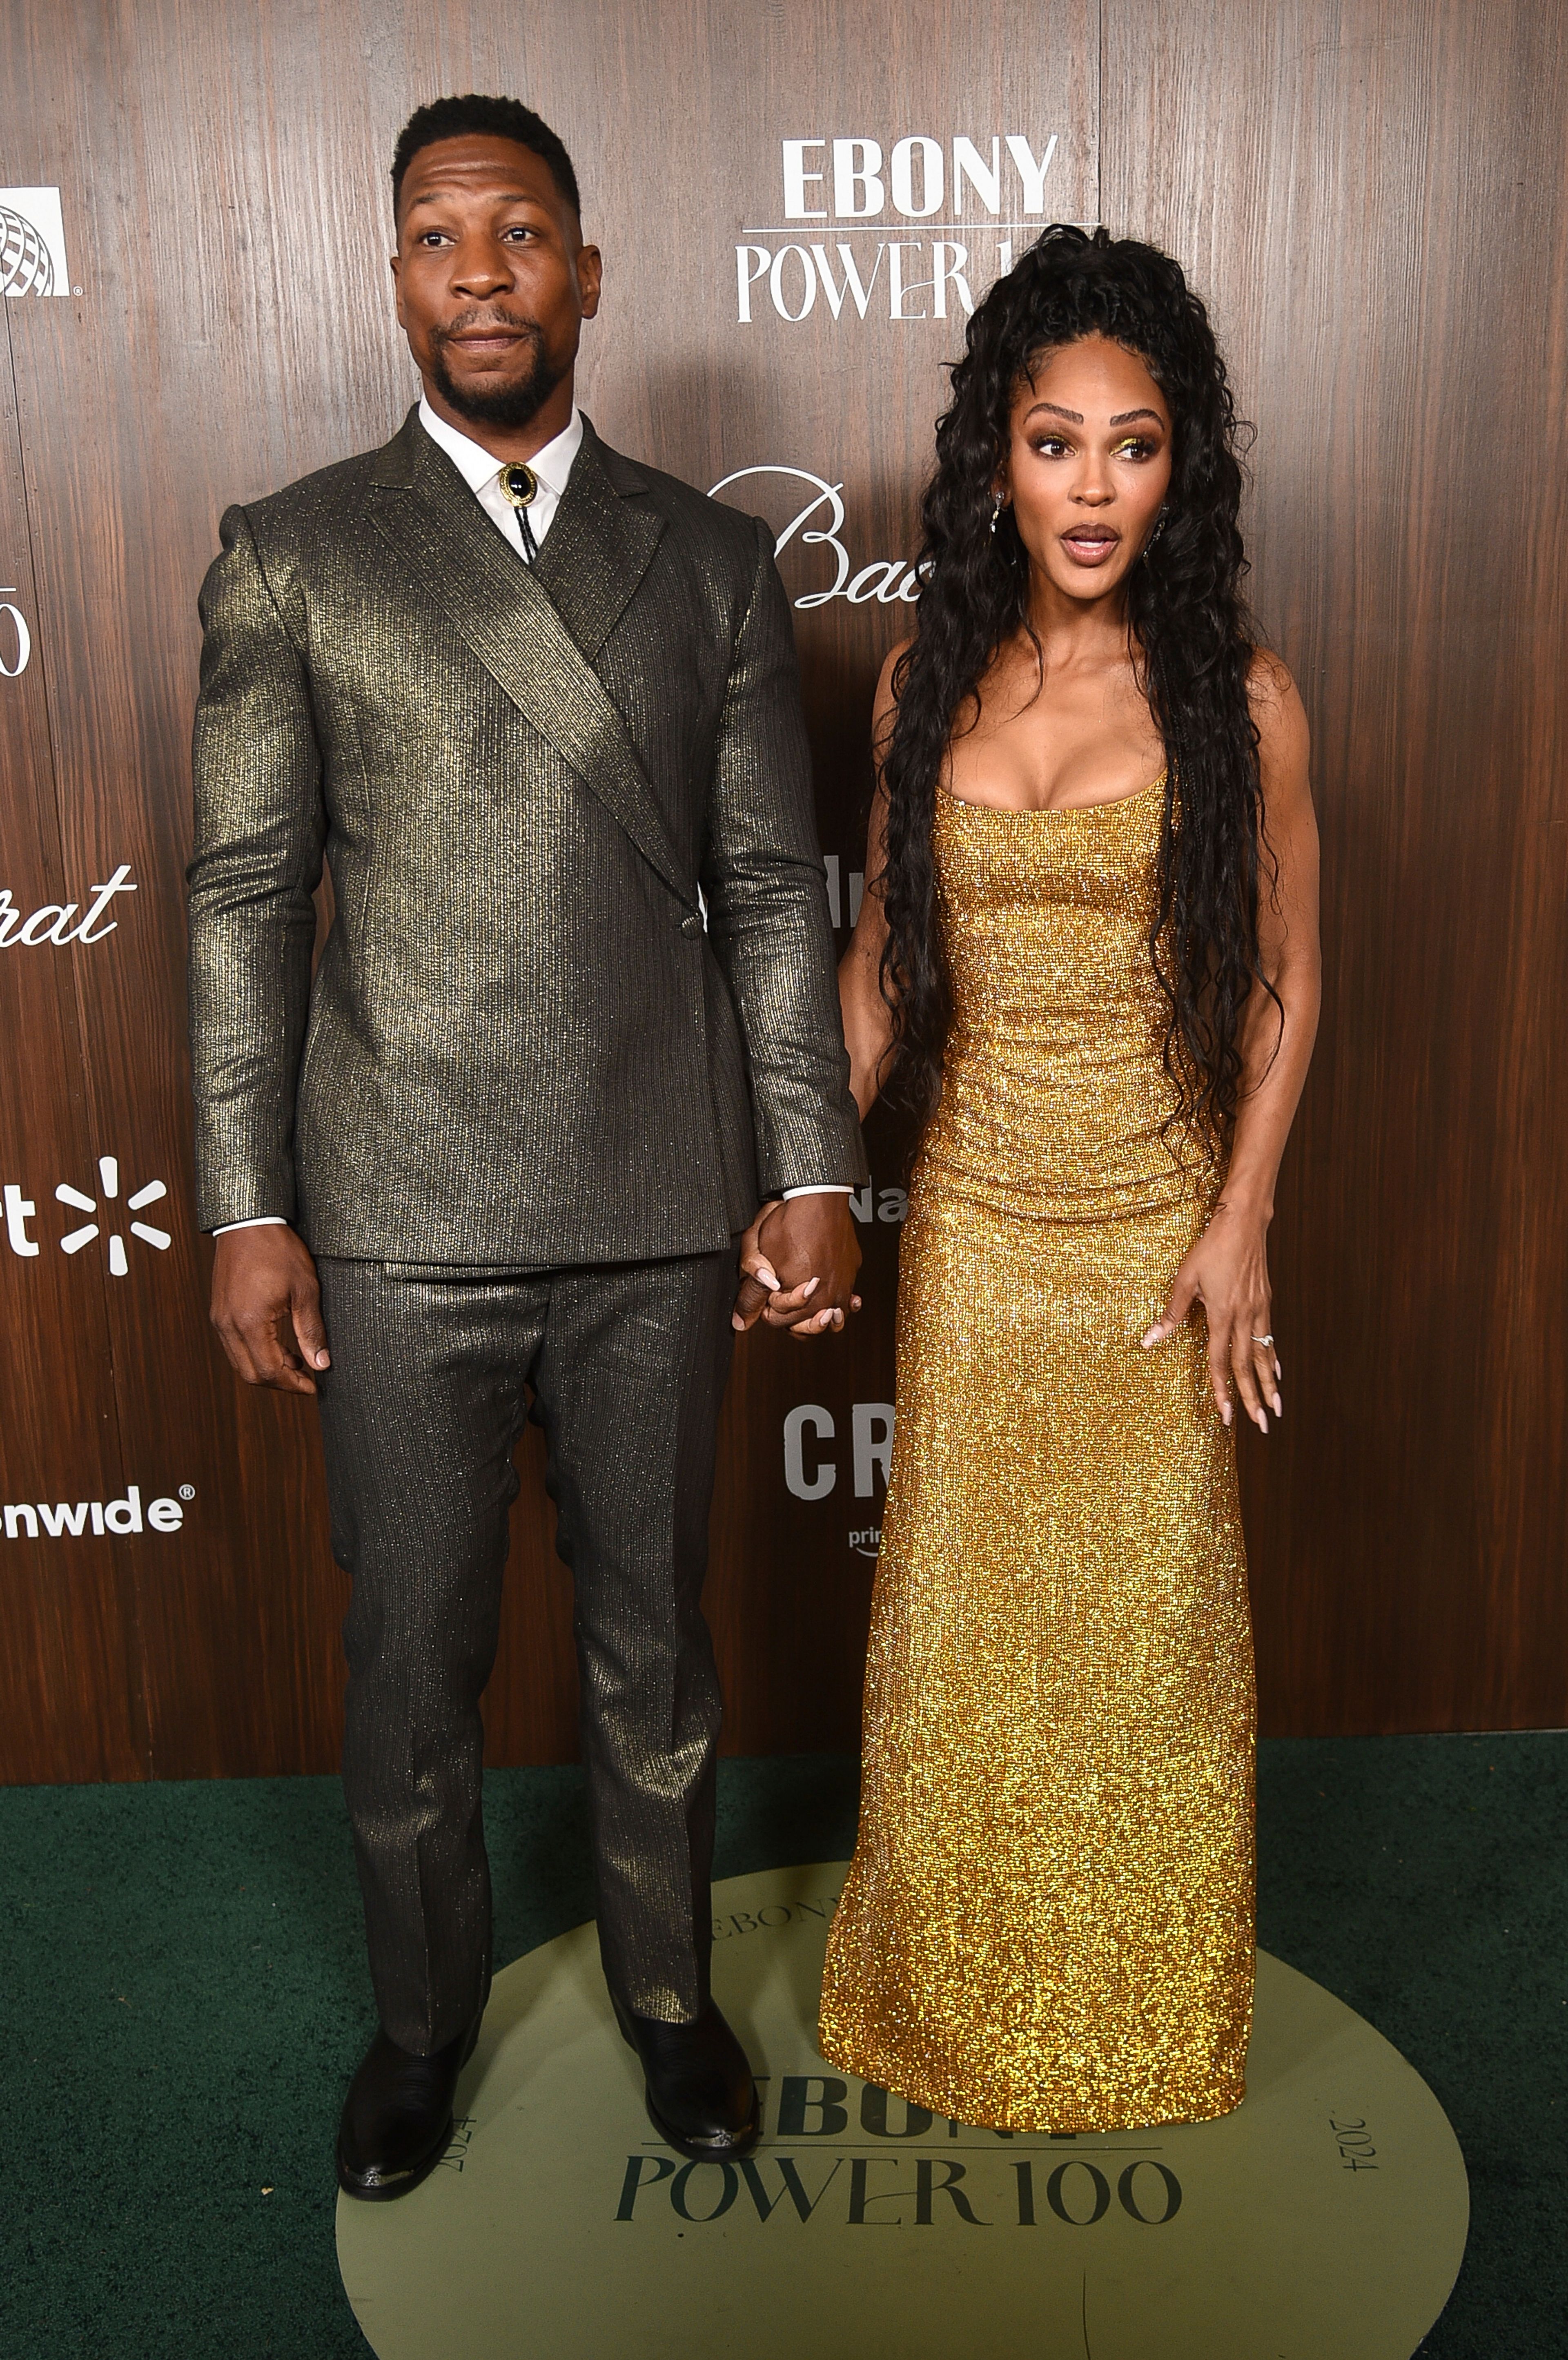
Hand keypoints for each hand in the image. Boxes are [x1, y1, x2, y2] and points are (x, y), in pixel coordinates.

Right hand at [210, 1224, 329, 1394]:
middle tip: (306, 1379)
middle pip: (251, 1374)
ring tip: (297, 1361)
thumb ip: (311, 1329)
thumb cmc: (276, 1249)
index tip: (312, 1386)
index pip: (269, 1371)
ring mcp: (220, 1320)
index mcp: (250, 1322)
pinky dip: (256, 1353)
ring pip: (241, 1363)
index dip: (292, 1385)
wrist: (248, 1223)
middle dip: (280, 1382)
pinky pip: (235, 1346)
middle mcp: (228, 1325)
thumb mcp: (305, 1289)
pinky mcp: (219, 1313)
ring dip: (268, 1368)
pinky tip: (278, 1345)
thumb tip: (321, 1362)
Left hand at [732, 1194, 862, 1338]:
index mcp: (798, 1299)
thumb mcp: (758, 1256)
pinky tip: (836, 1303)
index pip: (778, 1321)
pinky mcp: (851, 1273)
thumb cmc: (790, 1223)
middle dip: (789, 1314)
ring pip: (830, 1321)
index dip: (766, 1308)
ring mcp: (842, 1287)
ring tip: (808, 1307)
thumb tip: (741, 1321)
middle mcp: (824, 1299)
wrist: (818, 1198)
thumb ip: (751, 1292)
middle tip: (782, 1293)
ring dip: (818, 1319)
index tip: (766, 1293)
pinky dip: (842, 1305)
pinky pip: (848, 1302)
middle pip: (803, 1325)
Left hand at [1140, 1200, 1283, 1432]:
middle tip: (1261, 1424)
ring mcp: (1258, 1309)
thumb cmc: (1211, 1248)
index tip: (1225, 1415)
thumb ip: (1171, 1313)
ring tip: (1276, 1408)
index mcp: (1222, 1314)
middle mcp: (1243, 1317)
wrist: (1243, 1223)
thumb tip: (1149, 1340)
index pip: (1220, 1362)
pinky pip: (1270, 1335)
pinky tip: (1276, 1371)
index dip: (1222, 1390)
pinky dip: (1273, 1356)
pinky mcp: (1265, 1301)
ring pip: (1263, 1354)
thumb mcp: (1185, 1279)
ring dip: (1269, 1384)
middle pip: (1247, 1366)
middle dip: (1253, 1398)